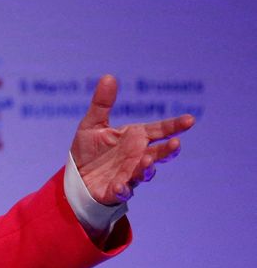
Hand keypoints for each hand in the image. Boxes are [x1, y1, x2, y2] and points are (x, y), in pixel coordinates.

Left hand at [71, 75, 193, 204]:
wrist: (77, 176)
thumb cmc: (89, 149)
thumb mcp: (92, 123)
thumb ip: (102, 103)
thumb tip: (109, 76)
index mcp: (134, 137)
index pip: (159, 130)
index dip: (174, 126)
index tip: (190, 120)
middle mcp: (137, 156)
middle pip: (158, 153)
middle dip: (168, 150)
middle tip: (176, 143)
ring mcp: (129, 174)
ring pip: (144, 173)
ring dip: (146, 168)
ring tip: (147, 162)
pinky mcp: (116, 190)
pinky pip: (122, 191)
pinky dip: (123, 189)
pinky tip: (120, 185)